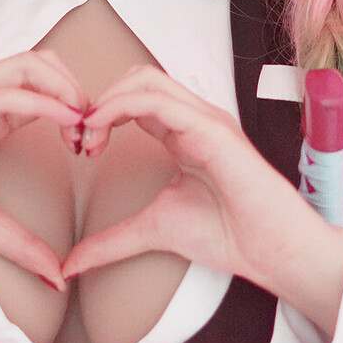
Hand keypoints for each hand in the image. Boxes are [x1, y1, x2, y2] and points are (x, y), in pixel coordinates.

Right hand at [0, 52, 86, 288]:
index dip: (82, 112)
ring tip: (85, 123)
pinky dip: (41, 99)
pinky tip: (66, 117)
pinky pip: (3, 91)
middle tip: (95, 134)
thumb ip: (21, 244)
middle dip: (82, 91)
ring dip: (67, 88)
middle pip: (48, 66)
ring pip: (30, 65)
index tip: (95, 148)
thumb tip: (58, 277)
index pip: (51, 92)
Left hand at [59, 67, 342, 331]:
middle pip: (136, 78)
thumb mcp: (152, 231)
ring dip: (105, 101)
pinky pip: (157, 100)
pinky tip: (101, 131)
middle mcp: (195, 117)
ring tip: (88, 137)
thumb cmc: (228, 235)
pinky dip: (120, 107)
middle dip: (99, 100)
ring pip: (144, 80)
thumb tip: (70, 264)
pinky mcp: (211, 128)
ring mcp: (205, 118)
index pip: (134, 99)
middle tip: (79, 140)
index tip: (80, 148)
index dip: (99, 115)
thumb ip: (110, 241)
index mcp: (183, 133)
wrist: (273, 252)